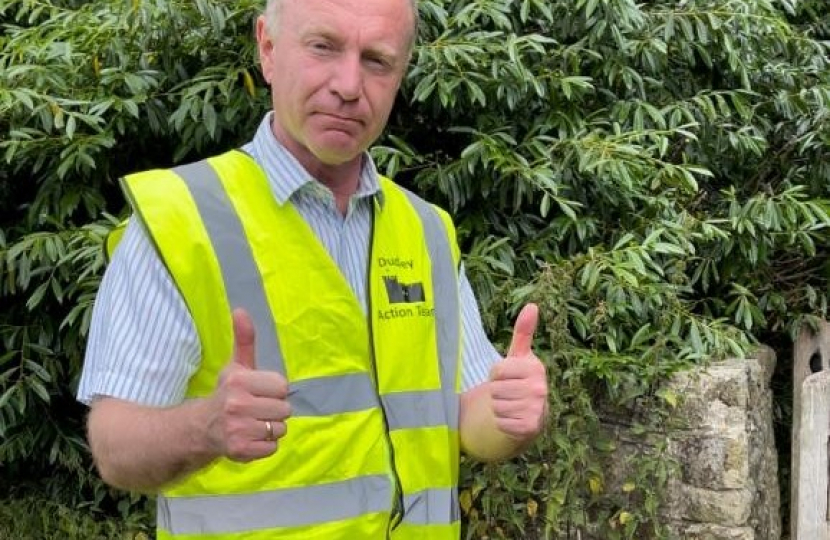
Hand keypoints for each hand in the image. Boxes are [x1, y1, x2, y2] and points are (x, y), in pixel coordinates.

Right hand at [206, 308, 290, 461]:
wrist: (202, 427)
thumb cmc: (227, 393)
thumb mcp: (236, 365)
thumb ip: (244, 339)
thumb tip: (241, 310)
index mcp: (238, 381)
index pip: (282, 386)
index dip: (274, 390)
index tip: (259, 392)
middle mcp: (236, 405)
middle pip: (284, 409)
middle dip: (274, 410)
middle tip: (256, 409)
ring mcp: (238, 429)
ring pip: (280, 429)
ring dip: (271, 428)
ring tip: (253, 423)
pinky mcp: (241, 450)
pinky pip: (273, 447)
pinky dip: (265, 445)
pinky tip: (250, 437)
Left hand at [488, 303, 547, 439]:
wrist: (531, 414)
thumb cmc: (520, 380)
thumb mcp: (519, 356)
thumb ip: (523, 332)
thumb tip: (532, 305)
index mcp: (536, 368)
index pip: (496, 370)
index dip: (496, 375)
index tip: (508, 377)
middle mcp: (540, 389)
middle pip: (494, 389)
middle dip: (497, 392)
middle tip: (509, 393)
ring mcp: (536, 409)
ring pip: (496, 406)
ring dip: (498, 407)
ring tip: (511, 405)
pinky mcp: (529, 427)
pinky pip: (500, 422)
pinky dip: (502, 422)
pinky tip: (513, 418)